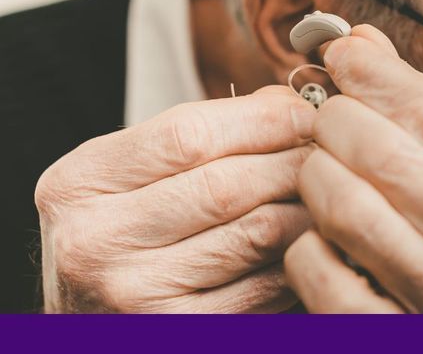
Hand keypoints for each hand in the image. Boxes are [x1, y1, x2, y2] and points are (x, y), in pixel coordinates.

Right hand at [35, 87, 315, 312]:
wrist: (87, 305)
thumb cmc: (120, 223)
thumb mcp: (134, 167)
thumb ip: (203, 130)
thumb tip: (286, 105)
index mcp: (81, 181)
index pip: (189, 135)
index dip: (263, 119)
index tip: (306, 112)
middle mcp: (97, 241)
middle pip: (227, 185)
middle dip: (294, 159)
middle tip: (328, 148)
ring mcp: (134, 295)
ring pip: (256, 233)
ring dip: (305, 203)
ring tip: (326, 185)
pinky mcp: (177, 333)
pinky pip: (264, 287)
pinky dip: (296, 254)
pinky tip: (308, 234)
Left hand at [285, 26, 422, 312]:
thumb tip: (359, 43)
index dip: (368, 71)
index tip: (340, 55)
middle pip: (376, 149)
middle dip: (334, 119)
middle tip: (330, 119)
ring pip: (342, 204)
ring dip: (316, 174)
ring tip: (326, 171)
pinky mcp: (396, 339)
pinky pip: (317, 269)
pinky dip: (306, 243)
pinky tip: (326, 235)